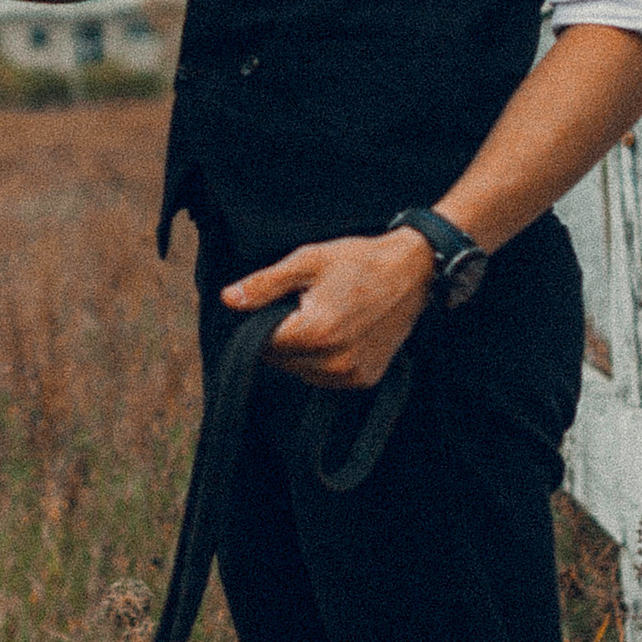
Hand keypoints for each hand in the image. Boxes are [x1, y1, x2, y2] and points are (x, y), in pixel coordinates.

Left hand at [222, 230, 434, 386]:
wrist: (413, 273)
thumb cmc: (359, 262)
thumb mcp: (307, 262)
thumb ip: (264, 285)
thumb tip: (229, 300)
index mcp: (315, 333)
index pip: (263, 343)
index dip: (264, 321)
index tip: (282, 302)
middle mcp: (333, 362)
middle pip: (280, 360)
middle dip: (283, 335)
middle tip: (306, 305)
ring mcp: (351, 375)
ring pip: (301, 371)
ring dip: (302, 351)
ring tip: (325, 317)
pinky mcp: (364, 379)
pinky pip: (326, 377)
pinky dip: (323, 360)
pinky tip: (338, 333)